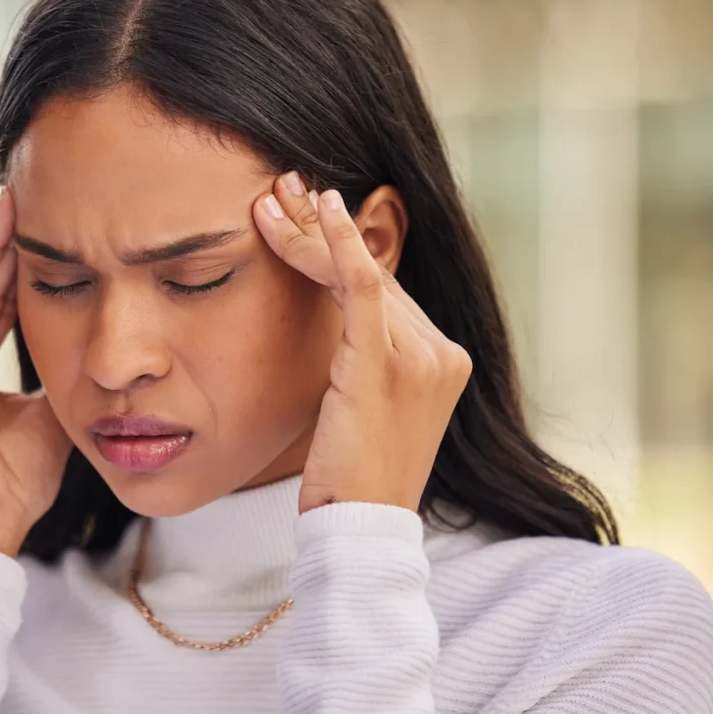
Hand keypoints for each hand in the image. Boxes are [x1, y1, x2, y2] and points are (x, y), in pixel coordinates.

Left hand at [253, 173, 471, 514]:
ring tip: (272, 196)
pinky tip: (317, 208)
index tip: (304, 215)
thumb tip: (328, 315)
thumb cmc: (351, 475)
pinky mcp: (389, 362)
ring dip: (310, 233)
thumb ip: (362, 357)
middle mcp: (441, 351)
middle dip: (321, 229)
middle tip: (283, 186)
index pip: (386, 291)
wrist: (360, 527)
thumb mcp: (363, 406)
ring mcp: (422, 355)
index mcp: (440, 361)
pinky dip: (338, 244)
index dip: (341, 250)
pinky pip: (365, 286)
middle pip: (374, 274)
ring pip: (362, 274)